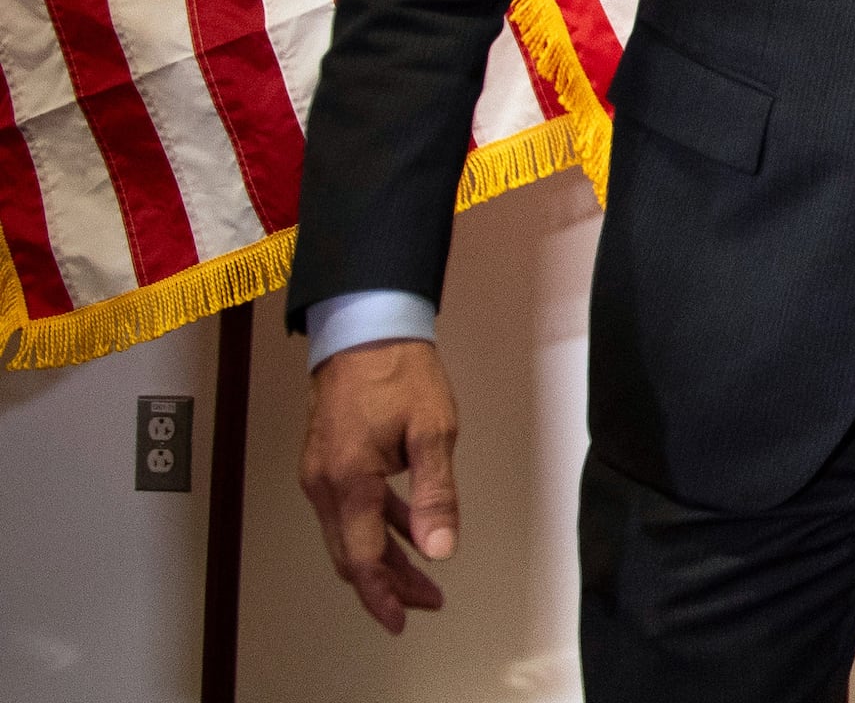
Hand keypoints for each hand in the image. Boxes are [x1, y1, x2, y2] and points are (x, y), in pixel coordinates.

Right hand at [298, 338, 457, 633]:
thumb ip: (436, 495)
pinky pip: (349, 508)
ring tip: (422, 576)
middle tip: (424, 602)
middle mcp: (325, 483)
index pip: (362, 557)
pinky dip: (377, 527)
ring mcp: (322, 473)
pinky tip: (407, 530)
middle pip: (353, 552)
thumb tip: (440, 547)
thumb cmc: (398, 372)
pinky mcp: (328, 461)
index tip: (404, 617)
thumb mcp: (433, 432)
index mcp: (350, 481)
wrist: (364, 329)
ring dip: (384, 558)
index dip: (384, 594)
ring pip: (350, 533)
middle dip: (388, 583)